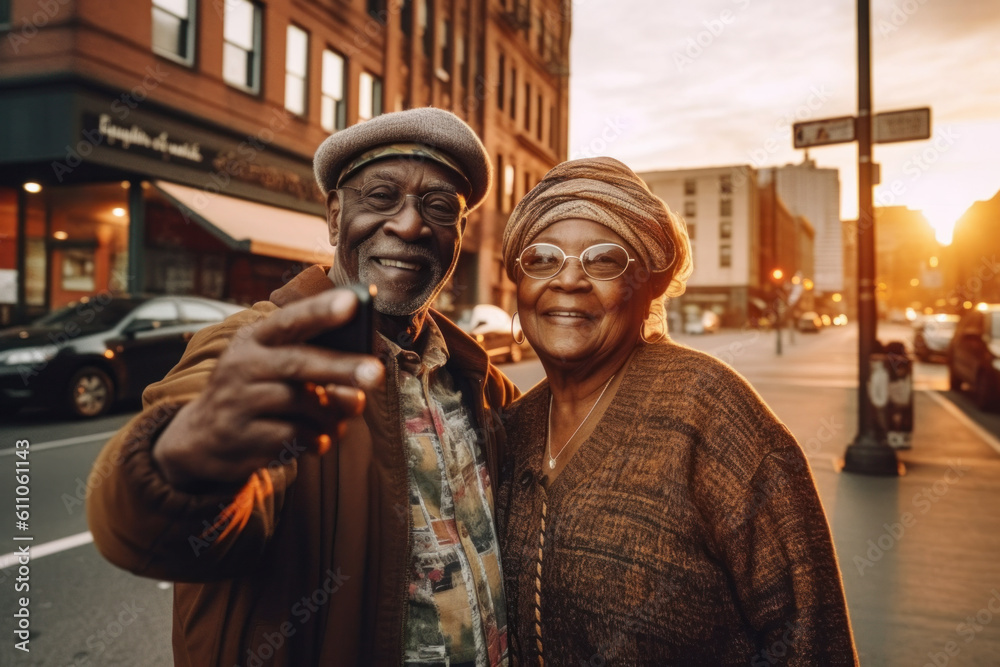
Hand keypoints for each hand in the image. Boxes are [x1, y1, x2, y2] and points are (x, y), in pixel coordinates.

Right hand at [152, 288, 384, 489]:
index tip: (353, 302)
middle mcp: (241, 366)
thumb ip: (316, 362)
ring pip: (299, 403)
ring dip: (332, 412)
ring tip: (345, 416)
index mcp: (254, 339)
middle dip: (340, 367)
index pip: (289, 320)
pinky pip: (292, 435)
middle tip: (375, 373)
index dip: (320, 310)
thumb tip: (362, 378)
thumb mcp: (273, 366)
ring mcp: (238, 402)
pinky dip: (315, 437)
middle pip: (297, 362)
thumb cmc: (256, 392)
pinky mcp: (241, 437)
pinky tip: (321, 439)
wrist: (202, 438)